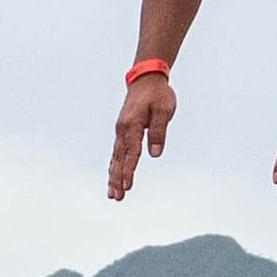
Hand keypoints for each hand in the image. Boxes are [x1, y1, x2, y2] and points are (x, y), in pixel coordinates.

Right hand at [108, 75, 174, 200]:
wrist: (146, 79)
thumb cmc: (158, 94)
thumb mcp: (164, 110)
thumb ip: (159, 132)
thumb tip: (155, 153)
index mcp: (132, 125)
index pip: (132, 153)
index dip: (129, 171)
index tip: (127, 187)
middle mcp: (122, 129)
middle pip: (119, 159)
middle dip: (117, 179)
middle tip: (116, 197)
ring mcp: (120, 130)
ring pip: (116, 157)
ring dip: (113, 176)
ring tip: (112, 194)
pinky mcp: (122, 130)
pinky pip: (117, 152)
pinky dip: (114, 165)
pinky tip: (113, 176)